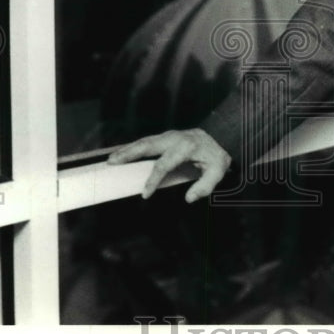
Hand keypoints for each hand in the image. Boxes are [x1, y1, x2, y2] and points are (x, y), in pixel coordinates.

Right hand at [107, 128, 231, 202]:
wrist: (221, 136)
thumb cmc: (216, 156)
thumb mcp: (218, 172)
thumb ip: (205, 186)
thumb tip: (188, 198)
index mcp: (187, 147)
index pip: (165, 164)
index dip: (153, 179)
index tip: (145, 194)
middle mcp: (175, 138)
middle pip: (148, 145)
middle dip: (129, 154)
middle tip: (112, 163)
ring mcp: (170, 135)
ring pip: (145, 141)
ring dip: (127, 149)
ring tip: (111, 159)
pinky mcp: (166, 137)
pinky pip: (147, 141)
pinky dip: (134, 147)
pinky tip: (123, 153)